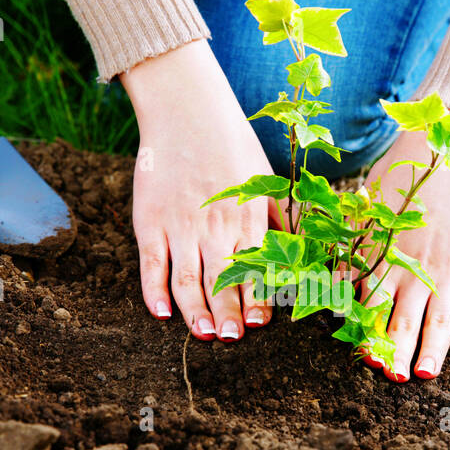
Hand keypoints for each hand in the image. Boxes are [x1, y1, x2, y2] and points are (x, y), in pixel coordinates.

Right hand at [121, 40, 275, 340]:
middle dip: (231, 313)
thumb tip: (299, 248)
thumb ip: (278, 217)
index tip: (261, 324)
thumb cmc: (230, 144)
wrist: (186, 110)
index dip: (258, 298)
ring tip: (206, 335)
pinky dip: (155, 291)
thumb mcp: (264, 179)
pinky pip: (152, 263)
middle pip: (223, 280)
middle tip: (234, 339)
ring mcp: (180, 225)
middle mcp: (215, 226)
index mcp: (247, 218)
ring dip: (197, 311)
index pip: (255, 268)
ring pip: (189, 279)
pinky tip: (162, 314)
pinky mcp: (150, 221)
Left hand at [360, 129, 449, 379]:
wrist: (446, 154)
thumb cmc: (399, 182)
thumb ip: (351, 251)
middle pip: (402, 321)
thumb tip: (332, 283)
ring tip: (426, 374)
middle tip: (391, 377)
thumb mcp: (366, 213)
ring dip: (432, 349)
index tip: (364, 357)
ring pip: (439, 321)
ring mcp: (449, 273)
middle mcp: (416, 272)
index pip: (371, 306)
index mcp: (387, 261)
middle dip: (394, 351)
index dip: (367, 333)